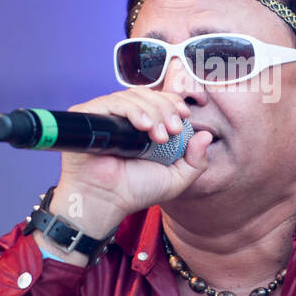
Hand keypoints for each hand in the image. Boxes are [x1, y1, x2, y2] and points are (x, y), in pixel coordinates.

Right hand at [52, 88, 214, 232]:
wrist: (107, 200)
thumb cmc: (135, 191)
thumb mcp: (176, 178)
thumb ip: (196, 160)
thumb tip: (206, 135)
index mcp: (143, 125)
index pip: (159, 98)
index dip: (173, 101)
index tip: (185, 114)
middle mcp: (124, 118)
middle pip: (148, 94)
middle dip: (166, 109)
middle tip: (172, 131)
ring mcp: (106, 115)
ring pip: (133, 96)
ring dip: (153, 112)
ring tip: (159, 136)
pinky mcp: (89, 115)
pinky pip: (113, 102)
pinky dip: (132, 110)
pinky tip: (143, 127)